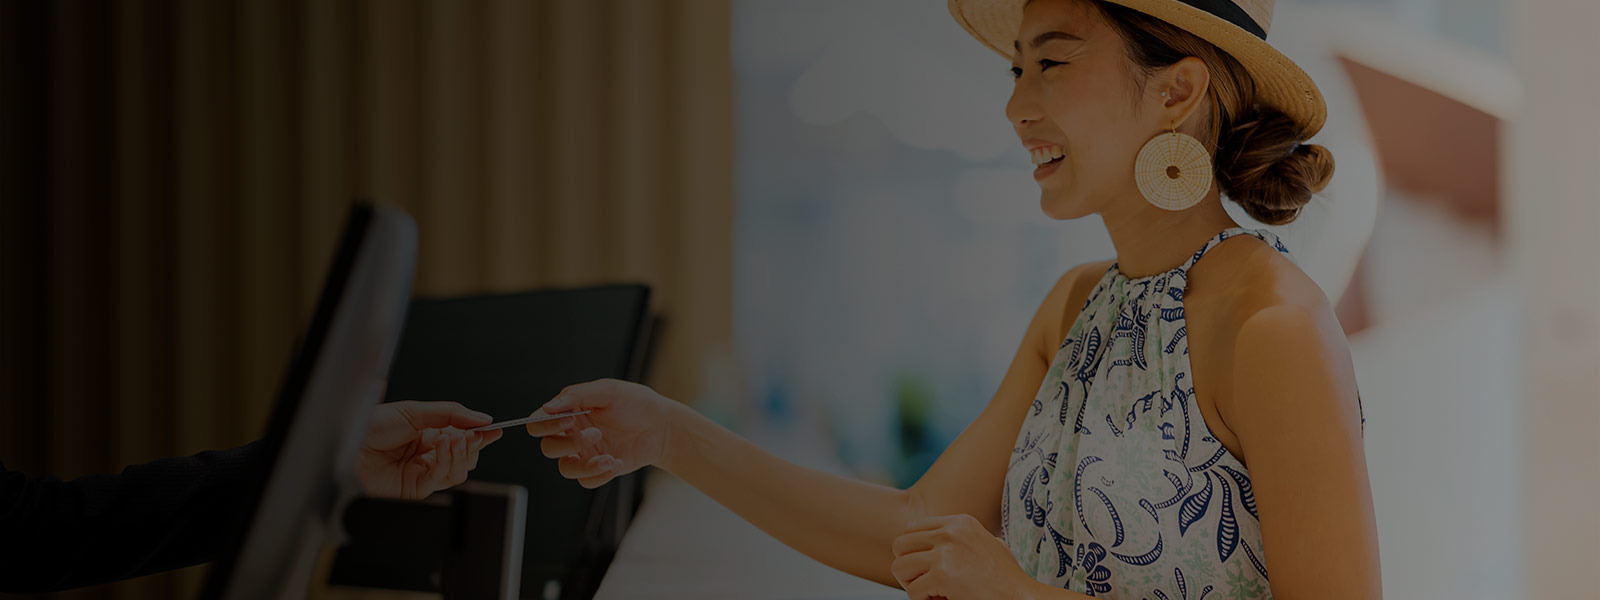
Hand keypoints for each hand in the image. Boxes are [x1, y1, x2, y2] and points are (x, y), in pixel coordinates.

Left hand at [356, 401, 503, 499]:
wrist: (345, 447)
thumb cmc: (368, 427)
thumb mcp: (414, 410)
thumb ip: (451, 414)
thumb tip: (482, 419)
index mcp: (424, 433)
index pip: (460, 437)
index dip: (479, 434)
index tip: (494, 428)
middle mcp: (424, 454)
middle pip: (464, 456)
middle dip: (473, 445)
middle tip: (475, 434)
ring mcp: (420, 473)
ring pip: (458, 470)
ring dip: (461, 453)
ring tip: (454, 438)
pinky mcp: (414, 489)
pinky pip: (441, 480)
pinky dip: (446, 462)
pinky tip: (442, 447)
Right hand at [524, 378, 678, 488]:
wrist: (662, 426)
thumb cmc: (636, 403)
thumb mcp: (608, 391)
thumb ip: (577, 395)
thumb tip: (549, 407)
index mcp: (569, 412)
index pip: (539, 422)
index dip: (545, 425)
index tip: (568, 419)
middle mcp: (572, 434)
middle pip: (548, 448)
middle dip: (568, 444)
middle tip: (595, 433)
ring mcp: (585, 454)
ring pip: (565, 468)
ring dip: (584, 465)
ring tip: (608, 456)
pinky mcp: (598, 469)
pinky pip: (586, 481)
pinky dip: (599, 475)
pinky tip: (616, 462)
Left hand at [890, 514, 1032, 599]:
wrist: (1020, 596)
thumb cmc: (1007, 578)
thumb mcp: (989, 544)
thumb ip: (965, 538)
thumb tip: (938, 542)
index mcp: (959, 522)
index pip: (912, 529)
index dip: (914, 552)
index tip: (927, 568)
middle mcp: (950, 532)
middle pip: (900, 545)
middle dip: (907, 567)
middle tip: (924, 583)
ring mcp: (945, 552)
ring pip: (899, 567)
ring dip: (911, 584)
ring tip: (932, 593)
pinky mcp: (942, 575)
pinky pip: (913, 591)